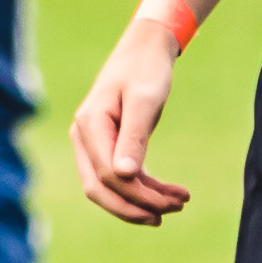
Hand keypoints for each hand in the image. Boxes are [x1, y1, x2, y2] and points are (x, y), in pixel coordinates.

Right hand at [71, 19, 192, 225]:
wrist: (145, 49)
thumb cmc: (146, 69)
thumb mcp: (145, 100)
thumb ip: (133, 137)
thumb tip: (124, 175)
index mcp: (90, 125)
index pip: (107, 174)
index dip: (138, 194)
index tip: (173, 200)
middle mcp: (84, 137)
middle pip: (100, 189)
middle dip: (135, 206)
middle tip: (171, 213)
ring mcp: (92, 143)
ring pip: (108, 188)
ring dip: (141, 201)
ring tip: (177, 205)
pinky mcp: (106, 145)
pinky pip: (119, 177)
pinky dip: (142, 189)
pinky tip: (166, 195)